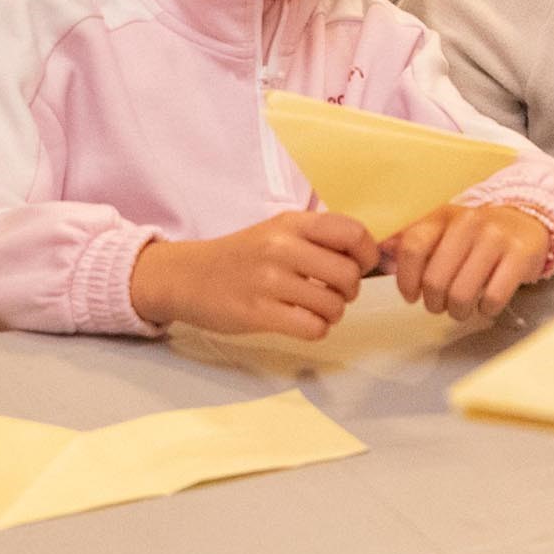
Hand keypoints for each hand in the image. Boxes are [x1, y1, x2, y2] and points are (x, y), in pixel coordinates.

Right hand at [128, 211, 379, 338]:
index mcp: (291, 222)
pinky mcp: (257, 313)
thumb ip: (317, 238)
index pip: (352, 233)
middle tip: (333, 293)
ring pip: (333, 305)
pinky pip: (312, 327)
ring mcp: (268, 281)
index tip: (360, 266)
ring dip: (333, 314)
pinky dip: (315, 330)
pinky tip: (302, 323)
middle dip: (350, 290)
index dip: (367, 255)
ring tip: (316, 310)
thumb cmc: (241, 256)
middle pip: (348, 274)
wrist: (186, 276)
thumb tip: (367, 256)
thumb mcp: (277, 231)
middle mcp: (280, 247)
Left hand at [391, 203, 551, 320]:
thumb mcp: (446, 230)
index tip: (411, 296)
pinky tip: (486, 304)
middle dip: (435, 303)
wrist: (528, 222)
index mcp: (444, 215)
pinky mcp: (521, 255)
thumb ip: (416, 241)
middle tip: (441, 306)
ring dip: (458, 311)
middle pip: (435, 278)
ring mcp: (496, 237)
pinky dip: (486, 309)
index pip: (413, 247)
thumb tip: (383, 251)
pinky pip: (493, 297)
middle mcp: (469, 222)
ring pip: (462, 292)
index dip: (407, 280)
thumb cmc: (479, 235)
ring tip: (462, 309)